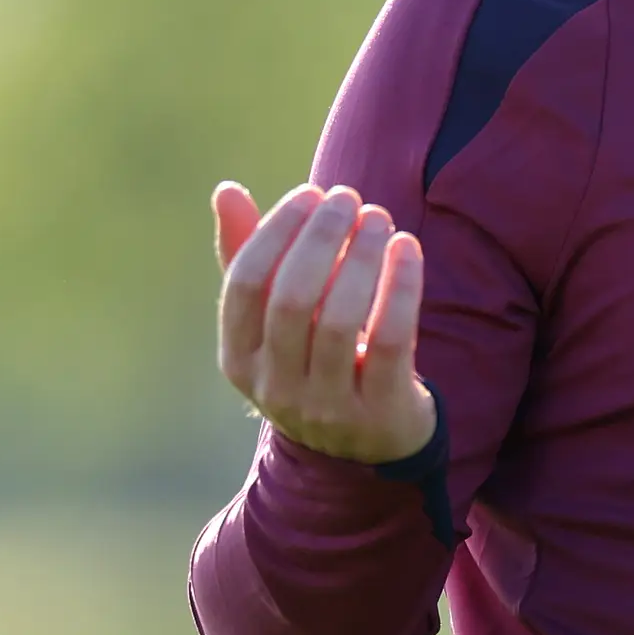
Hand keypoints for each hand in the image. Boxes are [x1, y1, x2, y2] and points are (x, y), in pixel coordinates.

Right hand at [213, 180, 436, 463]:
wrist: (367, 444)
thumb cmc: (314, 358)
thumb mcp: (276, 319)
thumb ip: (249, 256)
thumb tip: (226, 191)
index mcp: (239, 359)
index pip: (246, 284)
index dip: (276, 231)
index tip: (310, 193)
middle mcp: (276, 388)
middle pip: (292, 299)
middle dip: (321, 237)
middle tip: (349, 197)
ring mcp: (328, 407)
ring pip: (342, 319)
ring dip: (361, 256)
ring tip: (379, 217)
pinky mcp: (380, 412)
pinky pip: (391, 340)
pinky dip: (400, 287)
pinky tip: (407, 248)